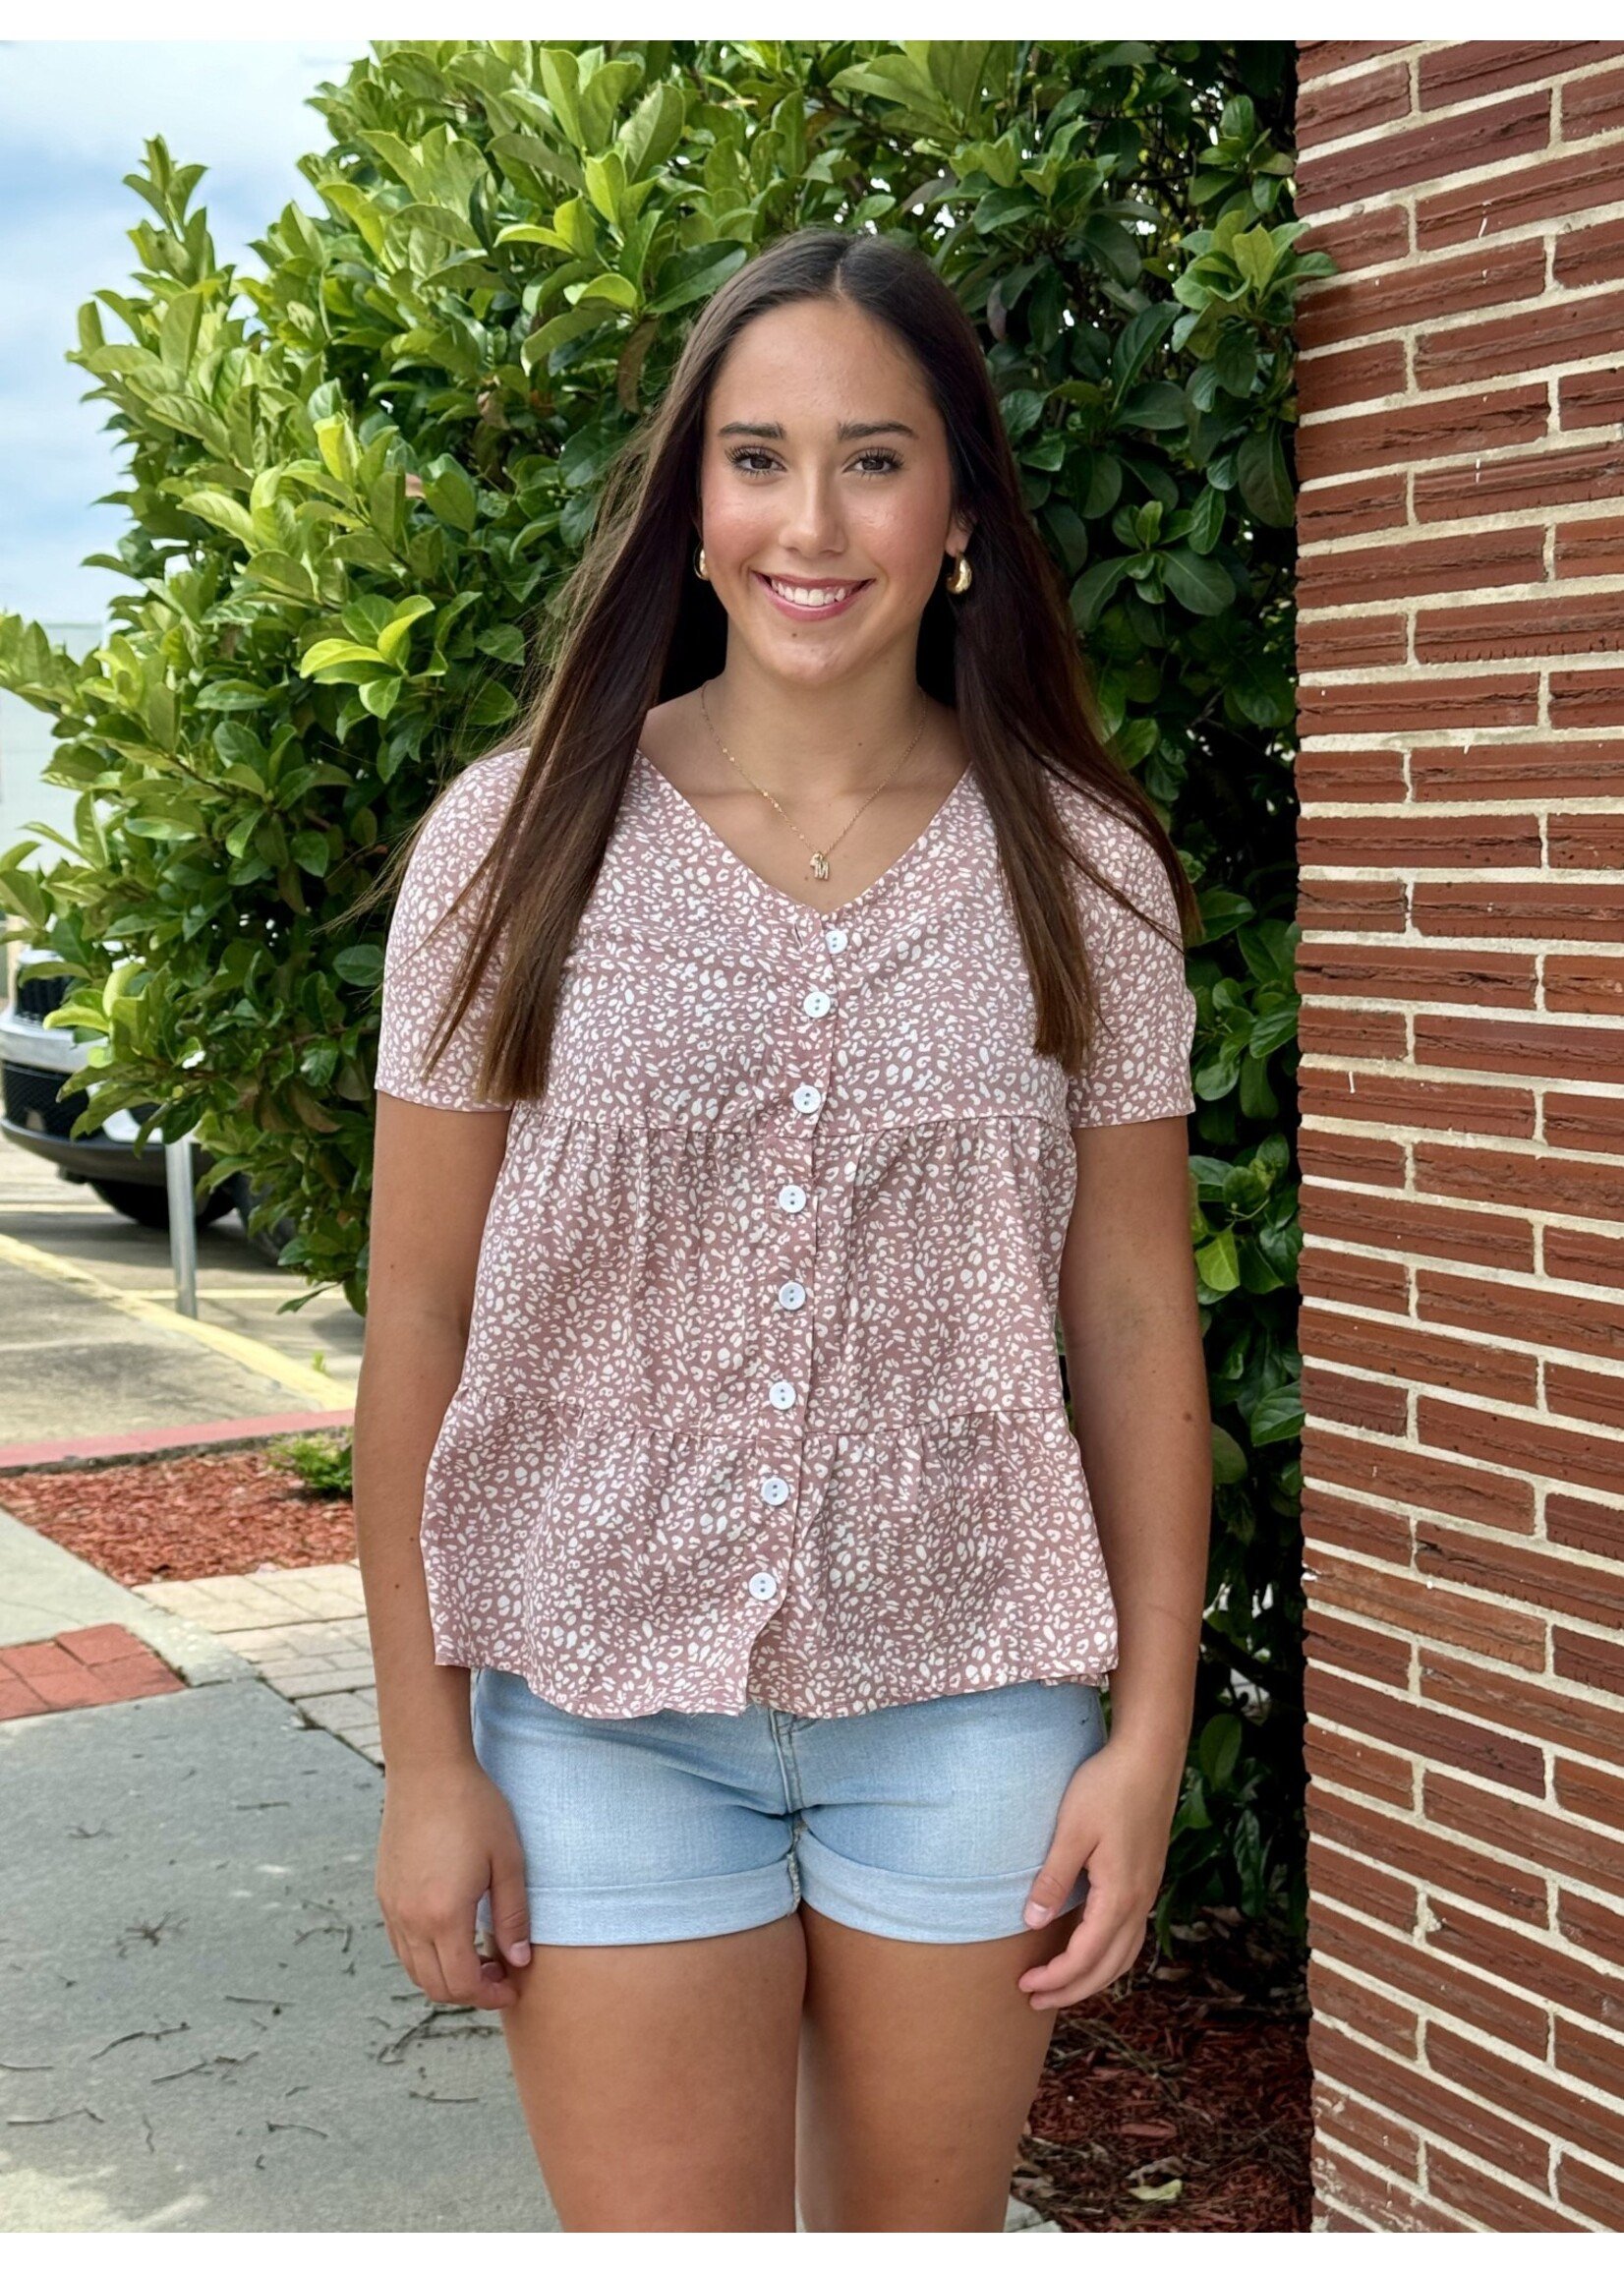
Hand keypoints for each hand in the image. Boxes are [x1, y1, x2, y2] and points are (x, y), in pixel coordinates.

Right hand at [376, 1757, 531, 2010]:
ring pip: (414, 1969)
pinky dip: (425, 1955)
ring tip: (478, 1954)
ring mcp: (392, 1908)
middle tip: (499, 1973)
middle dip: (469, 1992)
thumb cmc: (474, 1808)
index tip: (512, 1984)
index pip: (462, 1984)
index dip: (489, 1995)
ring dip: (445, 1975)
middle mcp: (410, 1919)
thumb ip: (512, 1917)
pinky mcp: (384, 1893)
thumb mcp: (507, 1861)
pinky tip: (452, 1933)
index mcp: (443, 1915)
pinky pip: (401, 1944)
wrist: (428, 1770)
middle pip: (435, 1985)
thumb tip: (518, 1961)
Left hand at [1015, 1730, 1184, 2011]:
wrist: (1150, 1756)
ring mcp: (1148, 1891)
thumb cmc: (1107, 1787)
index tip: (1024, 1985)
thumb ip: (1053, 1880)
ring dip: (1094, 1977)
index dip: (1055, 1977)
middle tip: (1036, 2000)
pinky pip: (1131, 1934)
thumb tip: (1032, 1923)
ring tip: (1063, 1986)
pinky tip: (1092, 1949)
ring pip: (1125, 1954)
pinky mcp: (1148, 1878)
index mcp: (1120, 1896)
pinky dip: (1110, 1955)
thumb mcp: (1072, 1831)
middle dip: (1073, 1989)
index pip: (1086, 1956)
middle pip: (1109, 1966)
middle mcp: (1140, 1901)